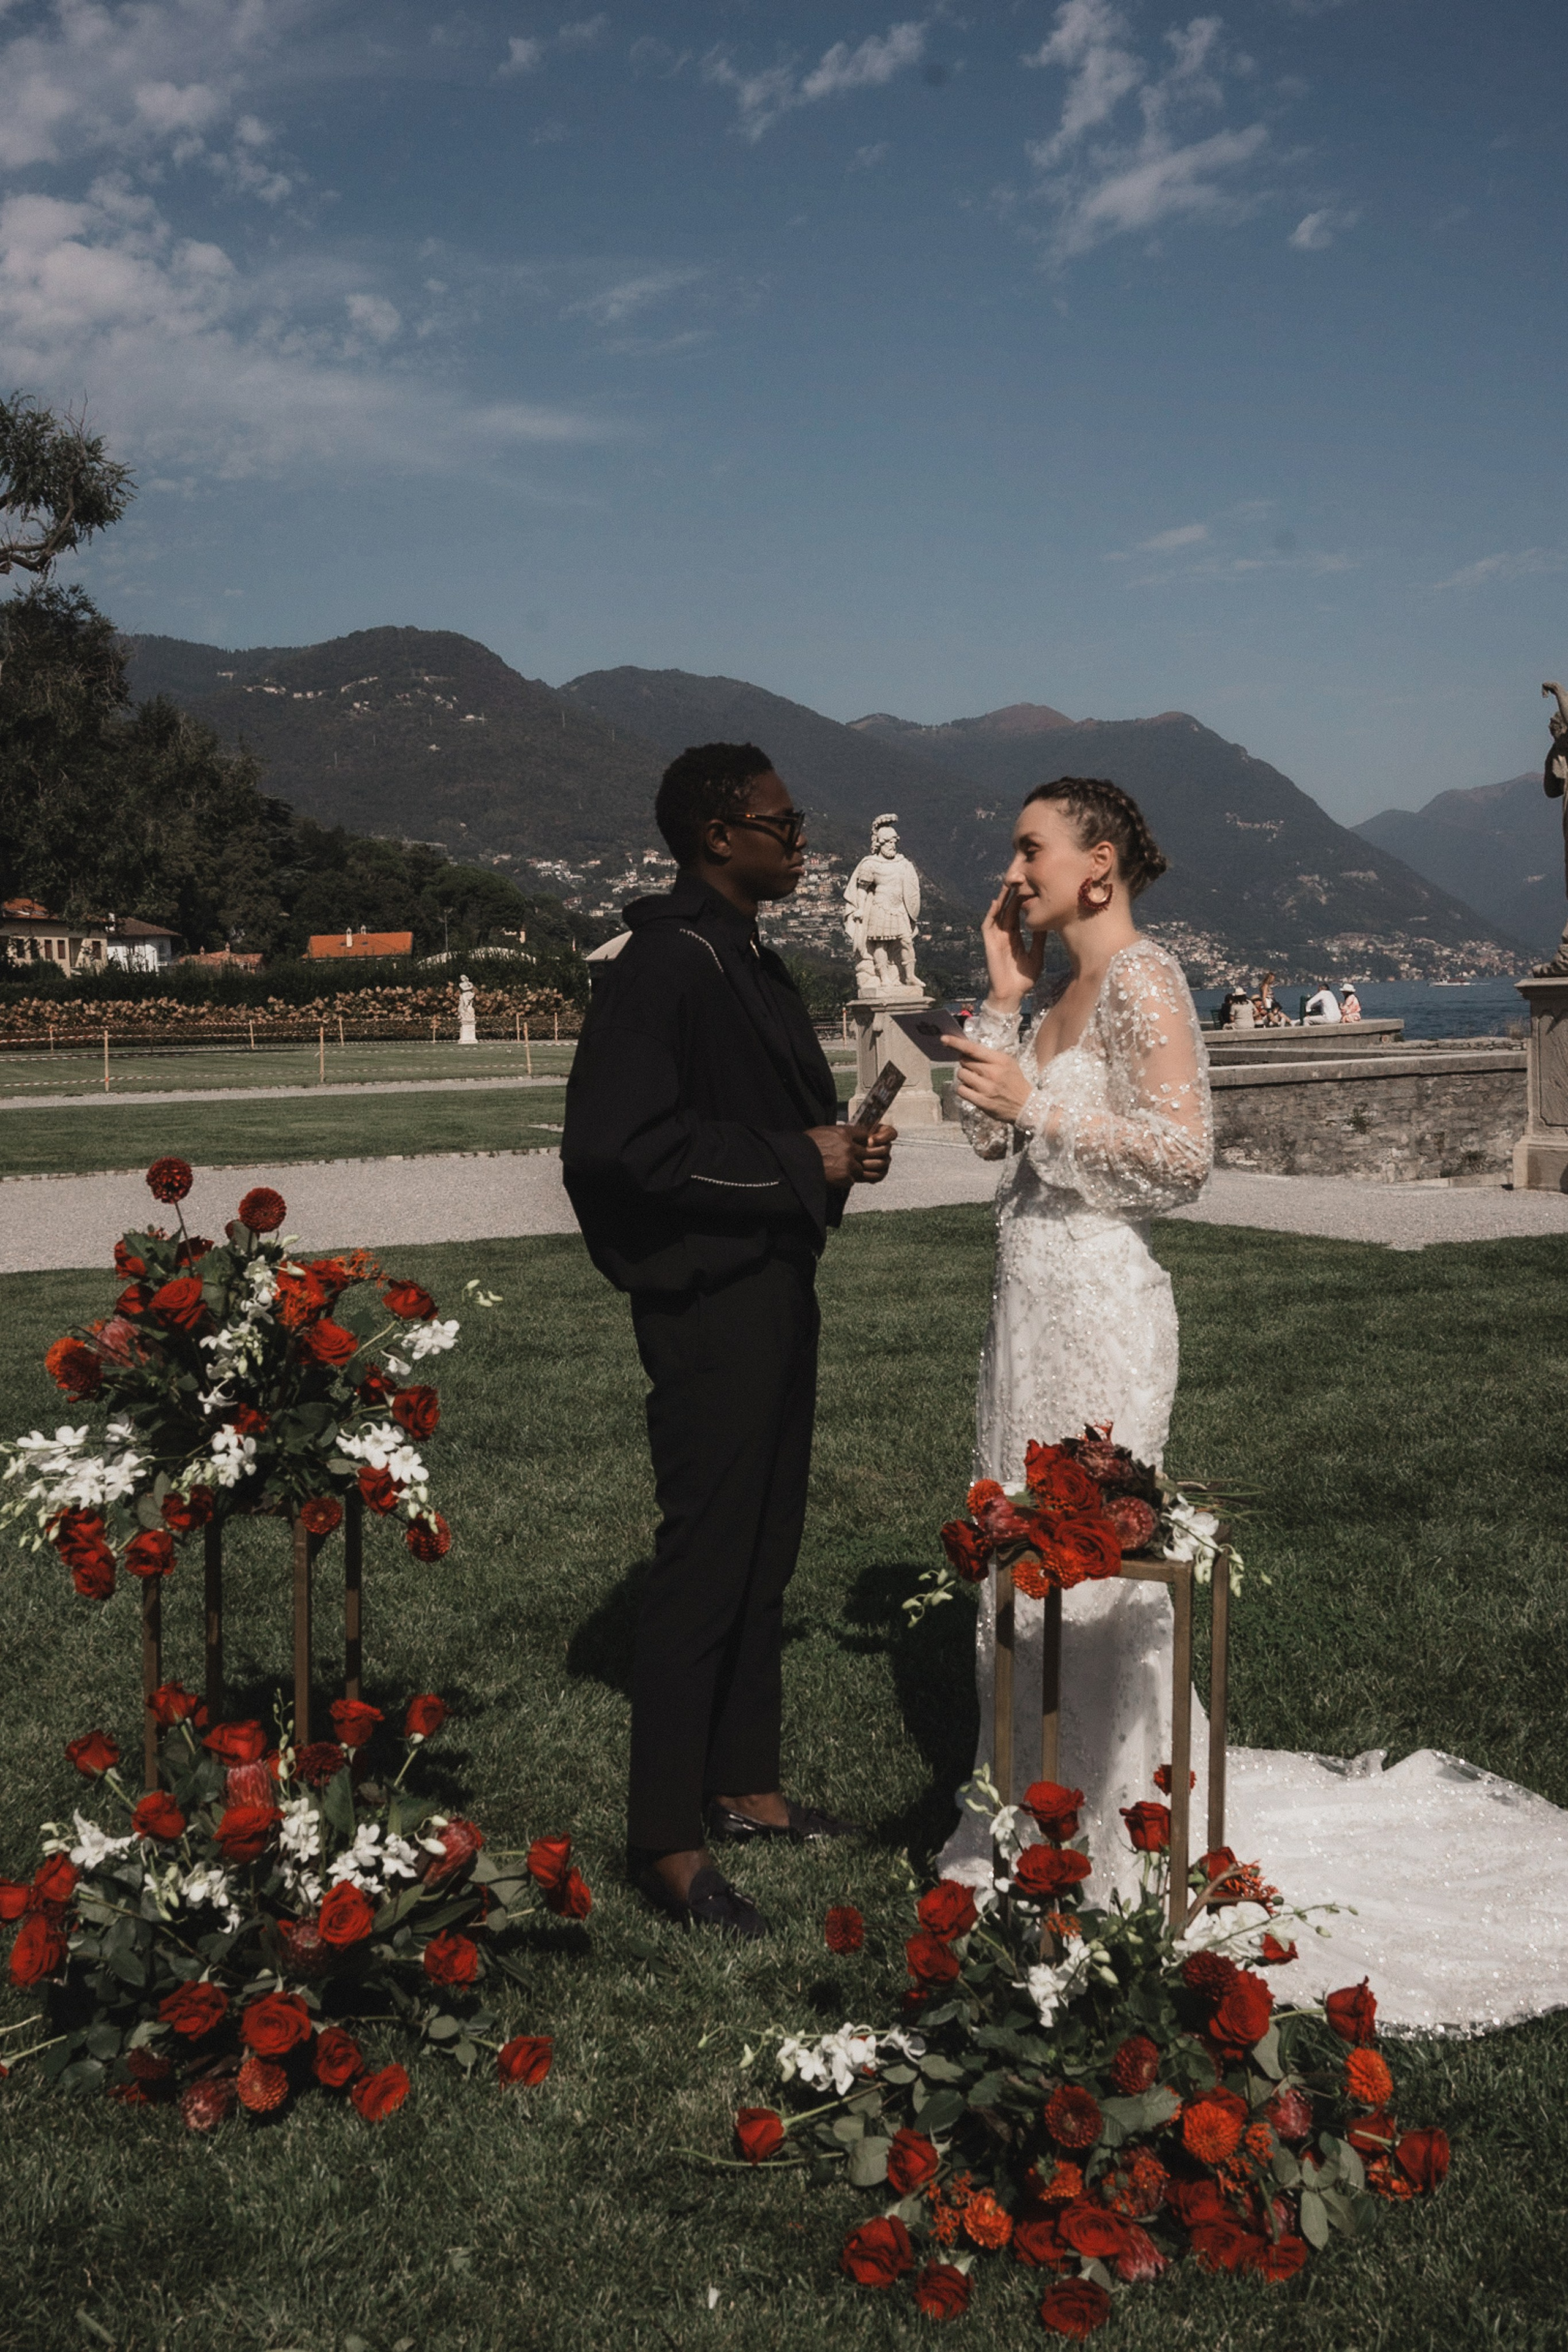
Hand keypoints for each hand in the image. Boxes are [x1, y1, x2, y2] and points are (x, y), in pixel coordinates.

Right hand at [808, 1123, 897, 1185]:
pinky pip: (852, 1180)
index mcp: (843, 1133)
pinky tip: (833, 1177)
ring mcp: (848, 1162)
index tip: (861, 1144)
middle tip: (849, 1161)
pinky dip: (844, 1181)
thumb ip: (838, 1134)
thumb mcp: (823, 1132)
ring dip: (852, 1171)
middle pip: (866, 1152)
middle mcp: (849, 1146)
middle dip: (859, 1157)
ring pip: (860, 1168)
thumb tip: (845, 1136)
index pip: (865, 1134)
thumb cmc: (805, 1146)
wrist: (796, 1162)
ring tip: (837, 1170)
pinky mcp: (845, 1176)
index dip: (863, 1141)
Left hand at [953, 1038, 1032, 1122]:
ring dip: (965, 1076)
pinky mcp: (982, 1102)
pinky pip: (961, 1090)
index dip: (956, 1043)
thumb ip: (988, 1056)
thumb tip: (965, 1051)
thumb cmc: (1015, 1081)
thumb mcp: (1007, 1063)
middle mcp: (993, 1073)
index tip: (944, 1039)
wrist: (1026, 1105)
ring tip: (976, 1081)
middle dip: (966, 1064)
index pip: (973, 1049)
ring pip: (961, 1075)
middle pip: (964, 1062)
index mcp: (1000, 1060)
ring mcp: (987, 1088)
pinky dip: (964, 1089)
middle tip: (976, 1070)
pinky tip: (973, 1090)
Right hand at [981, 883, 1044, 1008]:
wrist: (1011, 995)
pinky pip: (988, 926)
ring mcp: (996, 938)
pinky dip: (991, 914)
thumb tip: (1047, 923)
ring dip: (1001, 899)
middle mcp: (1004, 934)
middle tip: (1020, 877)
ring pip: (997, 914)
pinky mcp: (989, 944)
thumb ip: (1039, 940)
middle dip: (1013, 894)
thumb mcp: (1036, 955)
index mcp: (1015, 936)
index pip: (1018, 913)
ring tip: (1008, 884)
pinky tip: (996, 903)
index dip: (1023, 899)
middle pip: (1007, 909)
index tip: (1032, 886)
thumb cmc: (1023, 979)